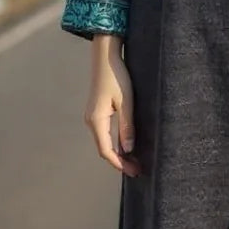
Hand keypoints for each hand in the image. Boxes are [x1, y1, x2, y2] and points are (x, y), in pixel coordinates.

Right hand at [84, 35, 140, 176]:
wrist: (105, 57)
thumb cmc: (116, 77)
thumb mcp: (126, 102)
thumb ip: (127, 126)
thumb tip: (129, 149)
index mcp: (97, 120)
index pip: (106, 150)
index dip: (119, 164)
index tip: (133, 171)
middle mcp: (91, 121)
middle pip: (104, 148)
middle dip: (120, 161)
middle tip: (137, 169)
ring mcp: (93, 116)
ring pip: (104, 141)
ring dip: (118, 152)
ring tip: (134, 160)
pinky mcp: (97, 111)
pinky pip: (104, 133)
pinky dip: (115, 142)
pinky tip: (126, 145)